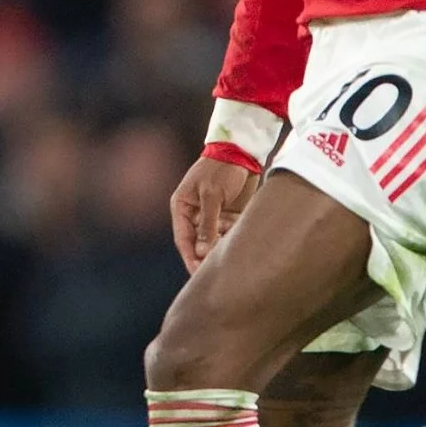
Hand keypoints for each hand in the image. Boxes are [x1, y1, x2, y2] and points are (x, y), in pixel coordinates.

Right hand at [172, 153, 260, 273]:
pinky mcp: (229, 215)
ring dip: (223, 250)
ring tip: (233, 262)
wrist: (243, 151)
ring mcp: (213, 215)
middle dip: (207, 258)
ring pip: (215, 241)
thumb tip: (202, 253)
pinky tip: (243, 247)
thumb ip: (208, 224)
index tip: (198, 275)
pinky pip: (230, 234)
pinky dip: (235, 240)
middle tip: (217, 275)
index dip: (190, 258)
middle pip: (199, 243)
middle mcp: (195, 214)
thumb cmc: (221, 169)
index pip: (184, 240)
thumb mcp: (212, 195)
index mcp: (182, 208)